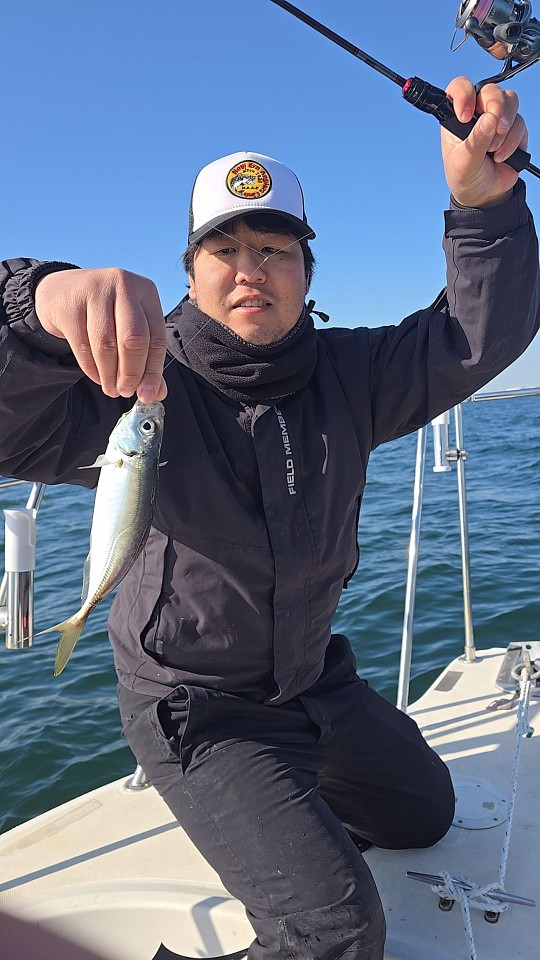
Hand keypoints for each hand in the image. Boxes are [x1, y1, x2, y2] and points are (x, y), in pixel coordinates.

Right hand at [35, 268, 167, 401]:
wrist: (62, 290)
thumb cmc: (105, 312)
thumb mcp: (130, 327)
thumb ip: (146, 359)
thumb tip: (156, 393)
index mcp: (146, 291)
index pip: (157, 338)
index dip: (153, 372)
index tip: (147, 394)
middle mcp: (123, 285)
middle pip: (134, 340)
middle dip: (131, 373)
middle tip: (126, 392)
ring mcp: (95, 291)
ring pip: (107, 345)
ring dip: (109, 375)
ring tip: (111, 389)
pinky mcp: (70, 304)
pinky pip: (83, 346)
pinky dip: (91, 369)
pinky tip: (97, 376)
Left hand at [441, 77, 527, 207]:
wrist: (484, 194)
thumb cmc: (466, 177)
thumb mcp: (464, 163)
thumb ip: (475, 142)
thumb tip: (489, 120)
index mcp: (457, 116)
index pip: (460, 88)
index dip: (464, 94)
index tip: (465, 116)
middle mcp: (477, 111)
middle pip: (491, 90)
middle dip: (496, 108)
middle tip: (495, 130)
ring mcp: (497, 117)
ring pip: (510, 102)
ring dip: (504, 128)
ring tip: (493, 151)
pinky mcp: (514, 128)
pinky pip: (520, 122)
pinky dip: (513, 141)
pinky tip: (501, 156)